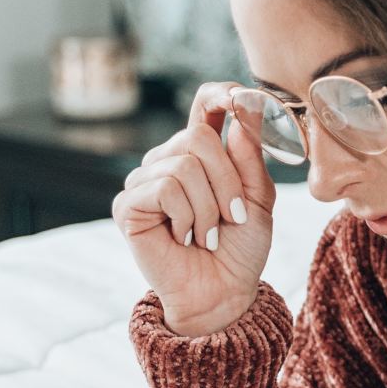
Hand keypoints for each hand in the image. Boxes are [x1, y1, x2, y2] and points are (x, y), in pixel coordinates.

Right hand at [112, 82, 277, 336]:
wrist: (223, 293)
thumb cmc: (240, 247)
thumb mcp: (257, 198)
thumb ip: (249, 157)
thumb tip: (241, 112)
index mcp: (202, 153)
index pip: (204, 105)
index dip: (220, 94)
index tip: (242, 97)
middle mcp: (168, 159)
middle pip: (197, 136)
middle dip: (227, 181)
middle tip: (232, 217)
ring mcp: (145, 180)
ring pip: (183, 164)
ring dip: (209, 207)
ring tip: (209, 234)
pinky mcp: (129, 204)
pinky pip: (165, 187)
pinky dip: (187, 216)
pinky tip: (185, 237)